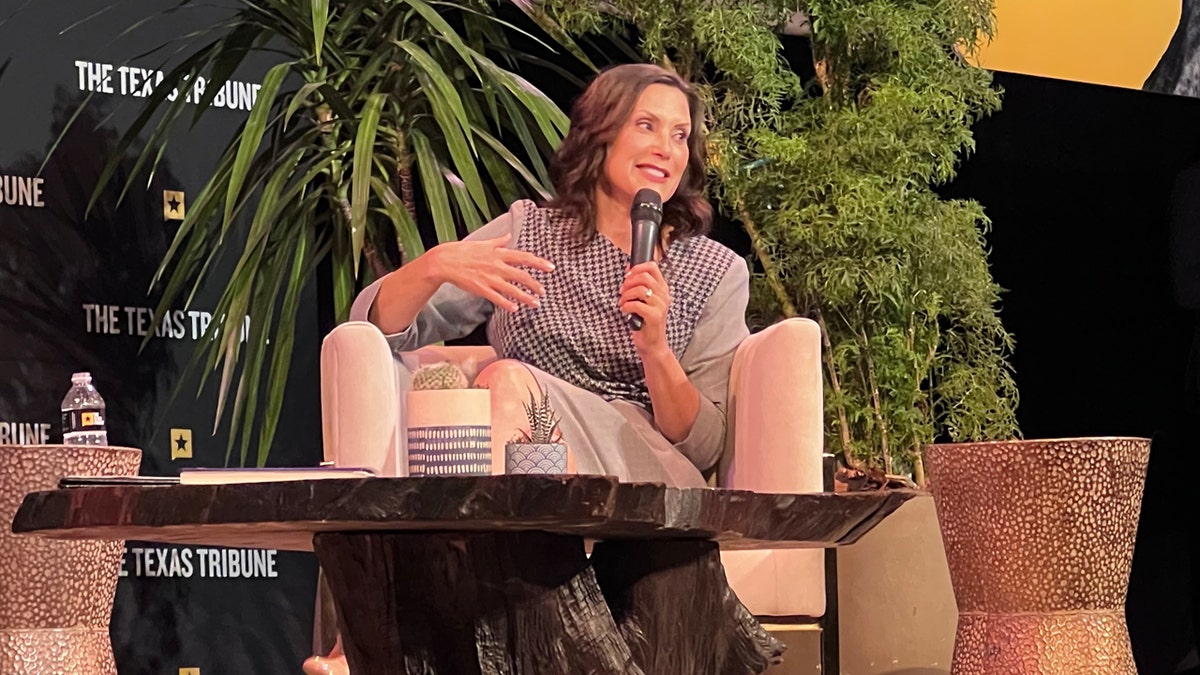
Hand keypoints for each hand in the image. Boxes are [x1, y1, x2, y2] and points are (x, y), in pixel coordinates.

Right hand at [427, 233, 553, 311]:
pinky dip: (507, 304)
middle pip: (522, 276)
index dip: (539, 263)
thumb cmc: (464, 251)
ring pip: (512, 289)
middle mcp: (497, 266)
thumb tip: (509, 236)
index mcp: (499, 253)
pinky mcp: (481, 289)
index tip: (551, 267)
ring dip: (526, 297)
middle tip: (543, 291)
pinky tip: (515, 309)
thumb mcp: (484, 243)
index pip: (524, 257)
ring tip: (536, 303)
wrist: (445, 261)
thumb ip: (499, 241)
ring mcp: (489, 278)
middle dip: (535, 284)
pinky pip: (497, 298)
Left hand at [619, 261, 669, 354]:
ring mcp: (661, 305)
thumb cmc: (646, 322)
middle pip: (644, 276)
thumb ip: (640, 285)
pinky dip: (626, 306)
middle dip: (628, 282)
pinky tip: (624, 310)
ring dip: (626, 295)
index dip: (637, 267)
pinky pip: (636, 304)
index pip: (652, 266)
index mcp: (662, 288)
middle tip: (622, 291)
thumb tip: (629, 268)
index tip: (627, 275)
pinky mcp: (655, 315)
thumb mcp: (645, 300)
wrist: (652, 344)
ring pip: (639, 289)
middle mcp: (664, 295)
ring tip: (622, 302)